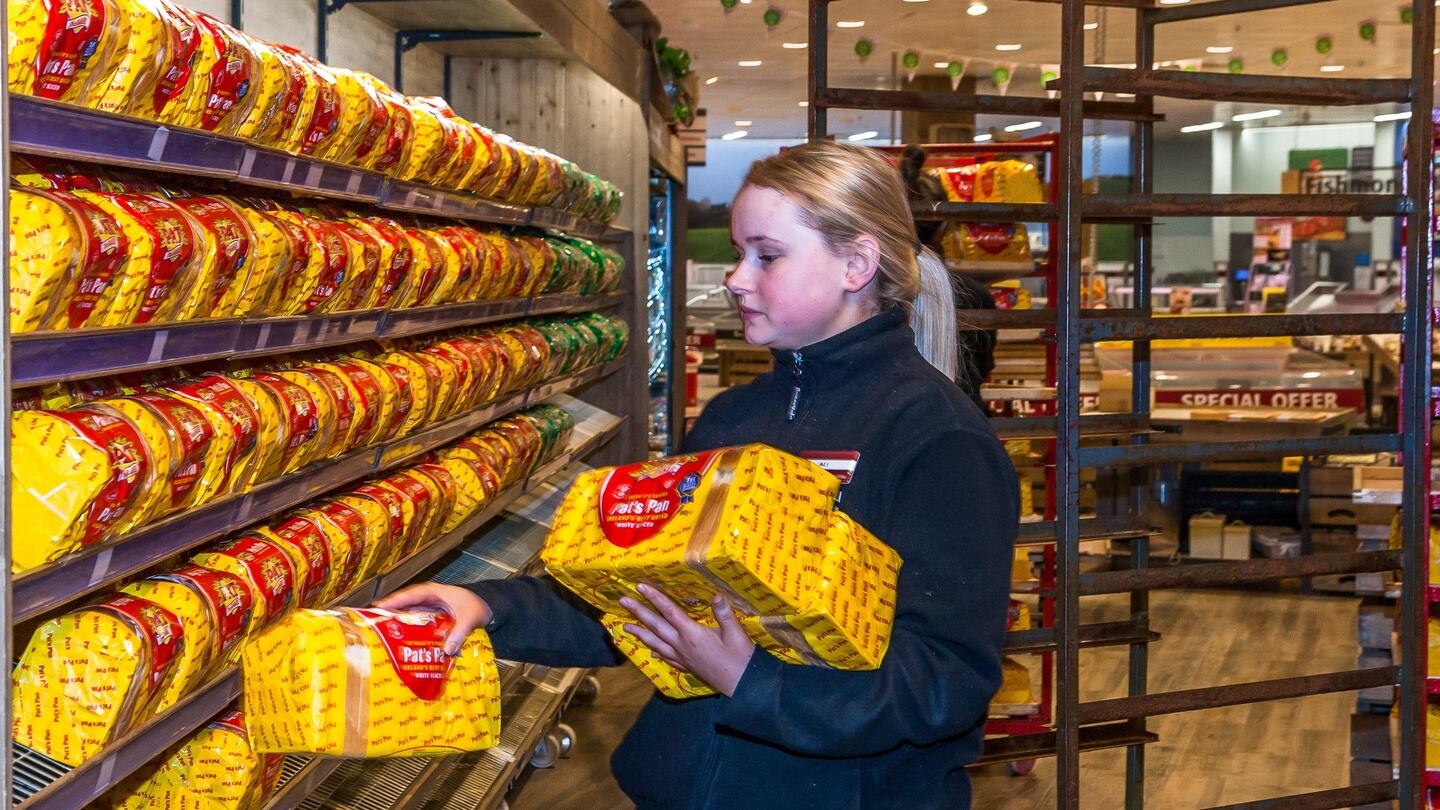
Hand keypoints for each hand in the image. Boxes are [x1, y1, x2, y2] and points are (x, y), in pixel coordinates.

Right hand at [375, 583, 491, 655]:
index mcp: (433, 592)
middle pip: (403, 605)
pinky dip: (408, 632)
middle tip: (370, 624)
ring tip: (379, 636)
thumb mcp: (470, 618)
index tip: (379, 608)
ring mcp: (427, 609)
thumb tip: (447, 650)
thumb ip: (459, 633)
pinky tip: (400, 644)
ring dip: (396, 624)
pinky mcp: (430, 620)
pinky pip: (415, 624)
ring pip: (407, 615)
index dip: (394, 601)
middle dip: (388, 614)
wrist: (488, 607)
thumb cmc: (478, 606)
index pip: (410, 595)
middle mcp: (427, 599)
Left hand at [620, 583, 755, 697]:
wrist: (741, 684)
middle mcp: (682, 645)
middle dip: (638, 612)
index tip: (640, 587)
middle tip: (622, 601)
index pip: (669, 611)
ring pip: (655, 643)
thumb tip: (717, 595)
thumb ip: (724, 614)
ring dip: (640, 633)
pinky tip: (651, 652)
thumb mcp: (735, 632)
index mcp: (692, 634)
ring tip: (625, 627)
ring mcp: (682, 657)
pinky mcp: (686, 666)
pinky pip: (666, 657)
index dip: (654, 597)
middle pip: (655, 626)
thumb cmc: (740, 657)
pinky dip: (656, 652)